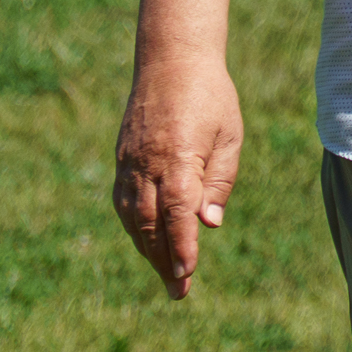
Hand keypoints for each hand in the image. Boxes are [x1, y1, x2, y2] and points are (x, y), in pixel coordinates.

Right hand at [111, 52, 245, 299]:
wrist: (172, 60)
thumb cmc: (211, 97)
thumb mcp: (229, 136)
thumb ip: (219, 181)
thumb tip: (208, 224)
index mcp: (178, 158)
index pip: (177, 213)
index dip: (181, 246)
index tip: (186, 275)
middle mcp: (147, 164)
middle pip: (150, 223)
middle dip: (164, 260)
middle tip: (178, 292)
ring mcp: (129, 162)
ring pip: (131, 216)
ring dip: (147, 248)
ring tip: (166, 273)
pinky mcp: (122, 158)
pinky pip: (123, 200)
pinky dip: (133, 225)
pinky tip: (146, 241)